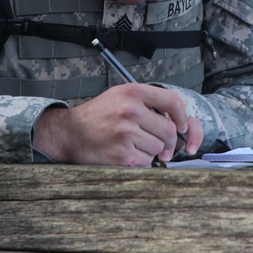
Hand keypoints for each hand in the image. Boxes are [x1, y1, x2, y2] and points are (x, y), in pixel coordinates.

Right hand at [33, 83, 203, 165]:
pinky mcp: (122, 154)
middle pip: (169, 130)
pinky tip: (127, 152)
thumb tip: (182, 105)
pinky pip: (146, 160)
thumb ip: (150, 98)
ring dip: (152, 150)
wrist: (70, 132)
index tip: (181, 125)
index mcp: (132, 92)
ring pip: (158, 147)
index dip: (182, 116)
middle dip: (168, 140)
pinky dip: (141, 160)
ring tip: (135, 144)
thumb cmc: (98, 114)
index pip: (172, 101)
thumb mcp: (121, 95)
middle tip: (161, 142)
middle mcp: (130, 110)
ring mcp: (126, 133)